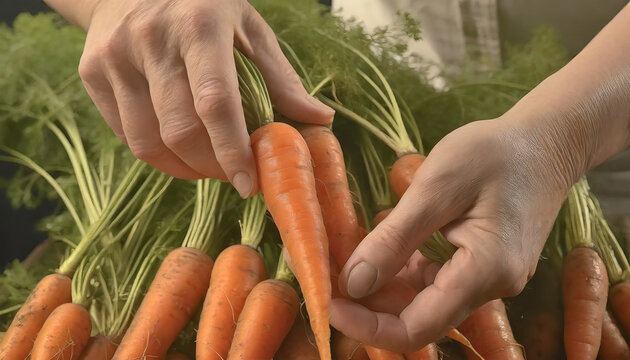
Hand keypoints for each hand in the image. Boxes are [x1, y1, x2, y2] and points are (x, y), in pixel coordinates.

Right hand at [68, 0, 333, 195]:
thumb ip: (280, 76)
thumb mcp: (248, 28)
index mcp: (200, 26)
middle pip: (180, 132)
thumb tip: (320, 120)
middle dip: (211, 167)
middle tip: (232, 173)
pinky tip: (178, 148)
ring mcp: (115, 56)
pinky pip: (125, 134)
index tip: (249, 184)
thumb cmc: (204, 6)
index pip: (215, 103)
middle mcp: (152, 40)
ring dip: (183, 168)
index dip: (233, 151)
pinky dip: (156, 154)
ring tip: (207, 165)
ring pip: (146, 142)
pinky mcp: (91, 71)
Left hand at [330, 118, 577, 351]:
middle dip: (370, 307)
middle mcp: (492, 287)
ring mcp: (490, 279)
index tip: (328, 303)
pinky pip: (437, 283)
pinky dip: (405, 273)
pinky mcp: (484, 267)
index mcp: (485, 271)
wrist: (546, 141)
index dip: (367, 326)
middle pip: (419, 320)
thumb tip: (353, 283)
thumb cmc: (494, 153)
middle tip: (330, 279)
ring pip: (425, 302)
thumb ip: (394, 238)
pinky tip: (384, 251)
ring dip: (384, 289)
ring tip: (349, 261)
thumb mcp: (436, 187)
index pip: (417, 328)